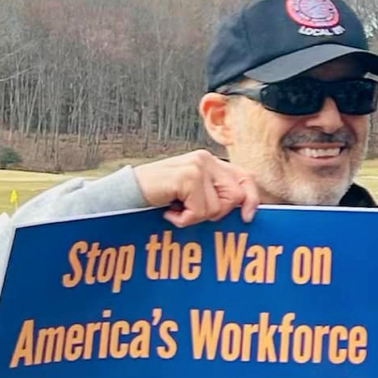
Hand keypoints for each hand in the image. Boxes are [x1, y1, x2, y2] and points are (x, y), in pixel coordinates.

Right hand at [134, 151, 259, 227]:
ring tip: (176, 208)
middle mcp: (206, 159)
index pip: (246, 178)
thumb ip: (216, 194)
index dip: (252, 199)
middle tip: (190, 210)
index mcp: (211, 161)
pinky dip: (184, 219)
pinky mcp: (187, 176)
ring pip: (218, 208)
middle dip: (216, 213)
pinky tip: (169, 211)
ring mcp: (197, 165)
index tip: (247, 218)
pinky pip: (201, 211)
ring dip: (196, 217)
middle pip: (236, 197)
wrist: (125, 194)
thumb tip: (247, 213)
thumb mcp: (193, 194)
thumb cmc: (160, 198)